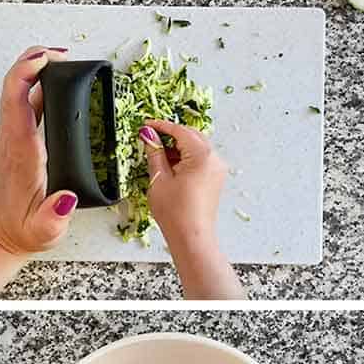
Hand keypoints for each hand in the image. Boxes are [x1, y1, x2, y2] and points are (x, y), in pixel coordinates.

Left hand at [0, 48, 78, 257]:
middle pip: (15, 85)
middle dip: (34, 60)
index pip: (18, 99)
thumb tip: (67, 199)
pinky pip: (24, 104)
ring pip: (18, 90)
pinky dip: (36, 87)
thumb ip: (54, 215)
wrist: (7, 235)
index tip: (50, 61)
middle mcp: (13, 138)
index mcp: (21, 151)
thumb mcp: (44, 230)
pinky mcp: (17, 140)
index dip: (29, 72)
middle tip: (61, 54)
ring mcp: (13, 137)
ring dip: (35, 70)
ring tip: (61, 61)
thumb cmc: (27, 231)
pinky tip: (54, 86)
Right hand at [142, 120, 228, 249]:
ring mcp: (217, 169)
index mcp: (202, 155)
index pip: (179, 131)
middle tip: (151, 138)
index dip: (160, 126)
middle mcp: (214, 159)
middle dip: (170, 135)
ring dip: (178, 146)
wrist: (192, 239)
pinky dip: (186, 157)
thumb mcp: (159, 178)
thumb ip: (154, 152)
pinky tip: (172, 165)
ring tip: (159, 154)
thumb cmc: (176, 214)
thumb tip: (148, 135)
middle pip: (190, 135)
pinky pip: (201, 159)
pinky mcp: (215, 179)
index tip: (146, 125)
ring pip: (196, 146)